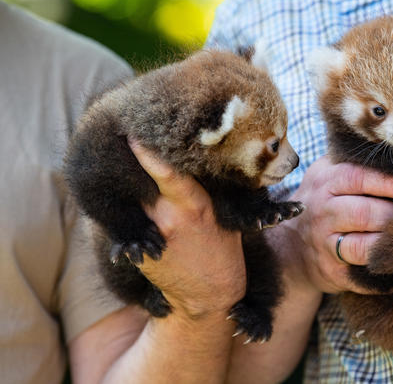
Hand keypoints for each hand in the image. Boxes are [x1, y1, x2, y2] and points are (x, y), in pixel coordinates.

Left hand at [128, 140, 245, 319]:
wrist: (208, 296)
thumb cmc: (223, 251)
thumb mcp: (225, 217)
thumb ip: (206, 191)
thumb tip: (194, 163)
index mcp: (196, 206)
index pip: (166, 173)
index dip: (147, 153)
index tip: (134, 135)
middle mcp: (169, 218)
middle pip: (141, 183)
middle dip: (135, 167)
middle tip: (129, 145)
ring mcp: (152, 236)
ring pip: (132, 203)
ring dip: (132, 191)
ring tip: (133, 180)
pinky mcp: (138, 252)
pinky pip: (131, 225)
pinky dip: (134, 216)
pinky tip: (142, 214)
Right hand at [283, 156, 392, 293]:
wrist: (292, 245)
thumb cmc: (324, 203)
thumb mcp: (329, 173)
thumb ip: (356, 162)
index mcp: (325, 182)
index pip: (357, 178)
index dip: (388, 183)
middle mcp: (321, 212)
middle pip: (364, 213)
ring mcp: (324, 244)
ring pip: (363, 246)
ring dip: (391, 243)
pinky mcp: (332, 271)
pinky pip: (366, 275)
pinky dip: (392, 275)